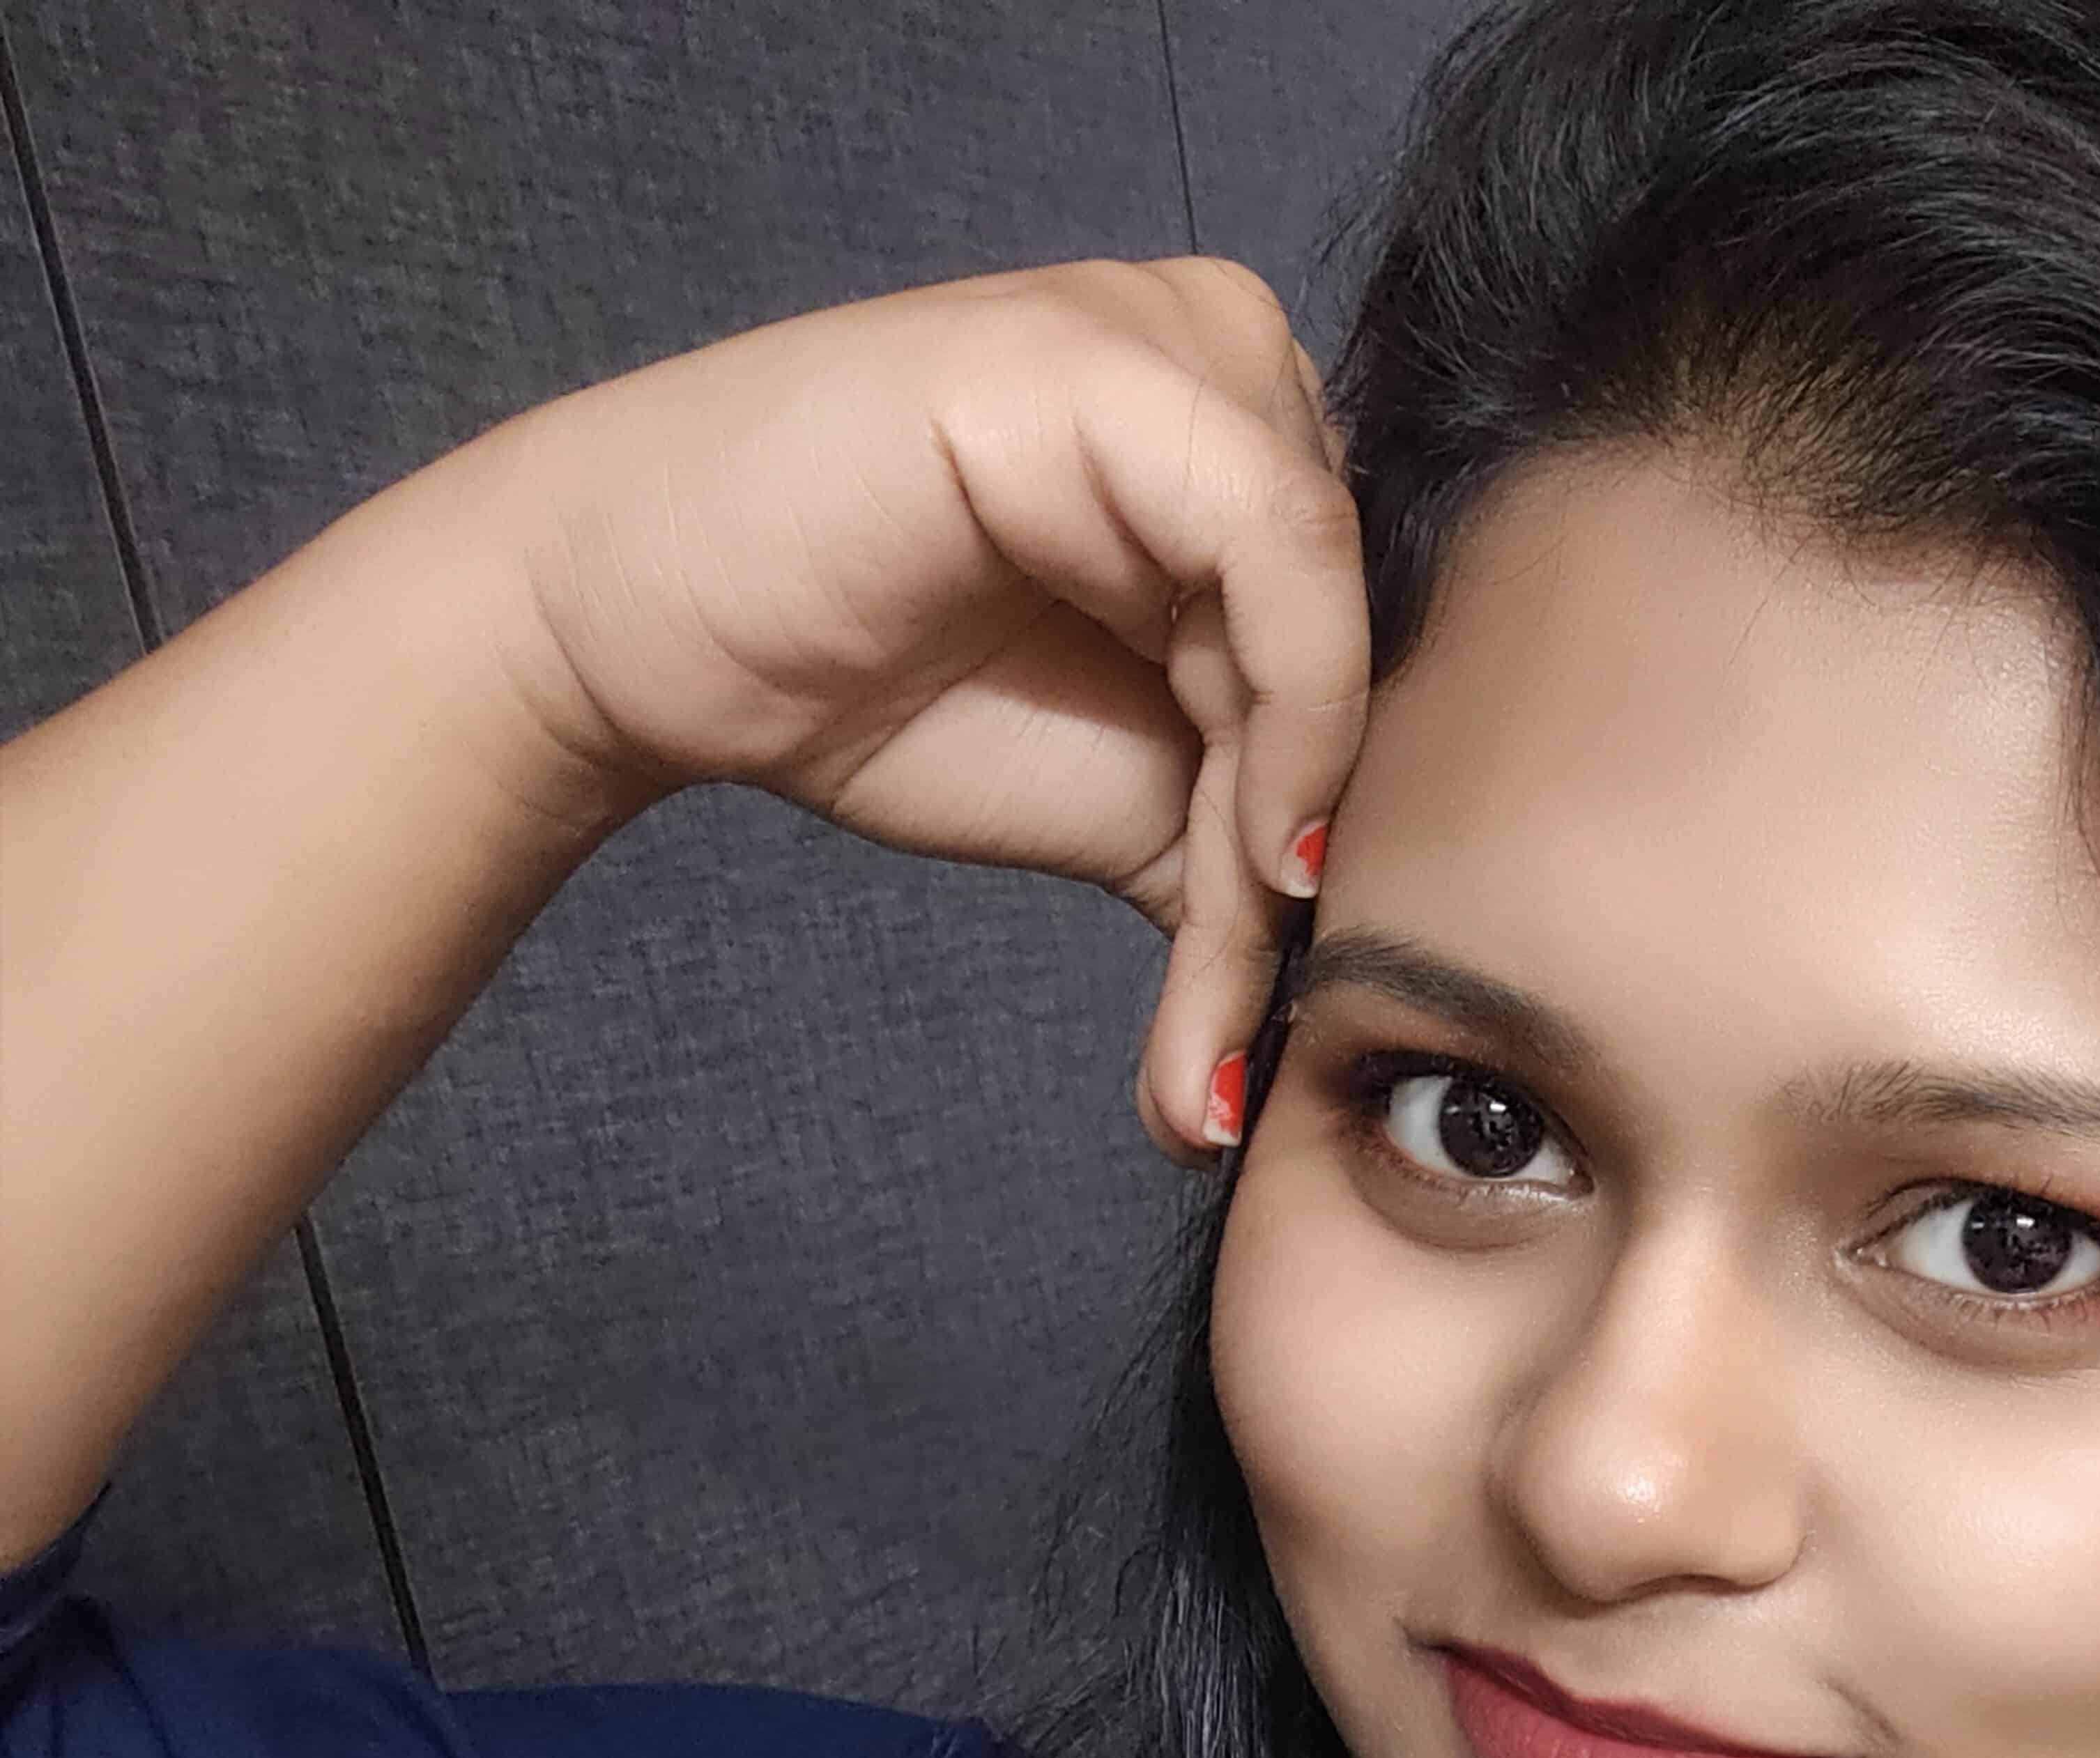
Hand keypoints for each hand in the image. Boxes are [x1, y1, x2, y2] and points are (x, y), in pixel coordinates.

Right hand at [462, 261, 1367, 1156]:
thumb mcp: (1131, 797)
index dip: (1362, 839)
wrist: (667, 641)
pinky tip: (1255, 855)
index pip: (1384, 648)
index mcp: (1252, 451)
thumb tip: (1375, 971)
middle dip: (1315, 859)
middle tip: (1228, 1026)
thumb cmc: (883, 691)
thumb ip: (1255, 841)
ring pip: (1339, 616)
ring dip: (1291, 826)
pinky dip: (1290, 723)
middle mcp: (1234, 368)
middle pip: (1371, 643)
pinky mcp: (1104, 360)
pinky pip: (1277, 546)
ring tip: (1220, 968)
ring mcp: (1171, 343)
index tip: (1290, 1012)